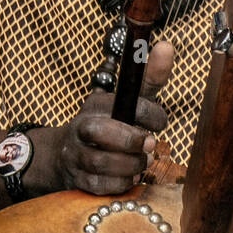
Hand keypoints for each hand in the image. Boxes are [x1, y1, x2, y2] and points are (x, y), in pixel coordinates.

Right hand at [56, 41, 173, 194]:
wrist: (64, 155)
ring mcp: (76, 154)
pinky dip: (120, 183)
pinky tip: (131, 176)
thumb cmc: (109, 124)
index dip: (148, 113)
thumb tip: (168, 46)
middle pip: (98, 131)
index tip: (161, 122)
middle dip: (130, 140)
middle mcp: (82, 127)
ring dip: (130, 165)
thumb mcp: (127, 100)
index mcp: (98, 103)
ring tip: (144, 163)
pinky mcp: (77, 179)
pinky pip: (99, 186)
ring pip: (101, 163)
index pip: (122, 102)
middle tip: (151, 145)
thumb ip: (149, 78)